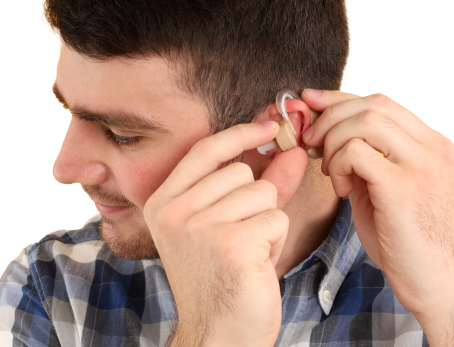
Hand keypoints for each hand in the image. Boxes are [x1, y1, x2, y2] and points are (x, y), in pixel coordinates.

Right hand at [143, 121, 308, 346]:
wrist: (219, 337)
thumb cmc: (223, 280)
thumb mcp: (230, 224)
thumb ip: (259, 182)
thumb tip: (290, 148)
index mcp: (163, 202)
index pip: (205, 150)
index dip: (240, 134)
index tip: (268, 127)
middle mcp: (174, 211)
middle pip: (242, 171)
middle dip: (256, 200)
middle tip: (241, 238)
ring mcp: (199, 227)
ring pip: (263, 192)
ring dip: (267, 221)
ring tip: (247, 252)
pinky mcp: (231, 243)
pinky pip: (276, 216)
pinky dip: (276, 239)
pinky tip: (256, 264)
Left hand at [300, 90, 453, 319]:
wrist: (434, 284)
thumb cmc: (405, 240)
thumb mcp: (387, 187)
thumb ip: (368, 157)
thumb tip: (328, 131)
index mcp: (433, 145)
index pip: (382, 102)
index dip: (340, 98)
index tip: (310, 101)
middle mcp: (433, 147)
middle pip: (373, 104)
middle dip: (331, 117)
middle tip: (310, 141)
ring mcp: (422, 164)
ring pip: (365, 120)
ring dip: (334, 141)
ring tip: (330, 171)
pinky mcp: (404, 185)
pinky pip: (357, 152)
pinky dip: (338, 163)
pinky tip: (341, 188)